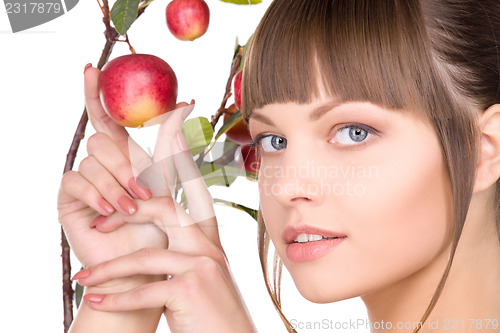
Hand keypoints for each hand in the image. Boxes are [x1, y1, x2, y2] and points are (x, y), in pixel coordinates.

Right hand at [58, 65, 190, 284]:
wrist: (142, 268)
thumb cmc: (159, 228)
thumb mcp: (169, 182)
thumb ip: (170, 145)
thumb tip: (184, 103)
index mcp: (123, 158)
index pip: (105, 120)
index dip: (96, 93)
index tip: (91, 68)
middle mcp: (101, 165)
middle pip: (104, 140)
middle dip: (127, 164)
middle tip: (145, 192)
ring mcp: (83, 181)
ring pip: (93, 160)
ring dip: (117, 185)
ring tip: (133, 210)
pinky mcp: (69, 200)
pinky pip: (77, 180)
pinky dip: (98, 195)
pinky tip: (110, 213)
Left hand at [72, 129, 255, 332]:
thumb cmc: (211, 311)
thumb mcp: (202, 272)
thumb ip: (185, 248)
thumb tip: (161, 232)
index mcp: (208, 237)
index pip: (193, 188)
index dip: (180, 156)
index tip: (170, 127)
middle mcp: (207, 244)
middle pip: (163, 208)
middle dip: (125, 212)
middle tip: (96, 225)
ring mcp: (202, 264)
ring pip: (145, 254)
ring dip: (110, 270)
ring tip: (84, 278)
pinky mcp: (191, 288)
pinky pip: (144, 288)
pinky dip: (117, 297)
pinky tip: (97, 300)